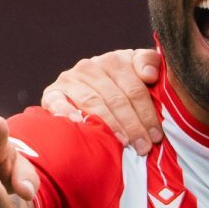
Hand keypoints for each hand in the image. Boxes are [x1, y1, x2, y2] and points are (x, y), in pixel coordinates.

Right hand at [41, 49, 161, 154]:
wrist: (84, 87)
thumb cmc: (120, 83)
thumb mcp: (137, 68)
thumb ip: (148, 63)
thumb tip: (149, 75)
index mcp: (114, 60)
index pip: (134, 89)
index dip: (147, 113)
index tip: (156, 135)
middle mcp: (90, 67)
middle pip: (116, 99)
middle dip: (132, 125)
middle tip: (143, 147)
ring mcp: (70, 79)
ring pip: (93, 102)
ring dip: (109, 123)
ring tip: (122, 143)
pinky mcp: (52, 93)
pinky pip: (57, 102)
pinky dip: (67, 112)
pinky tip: (78, 123)